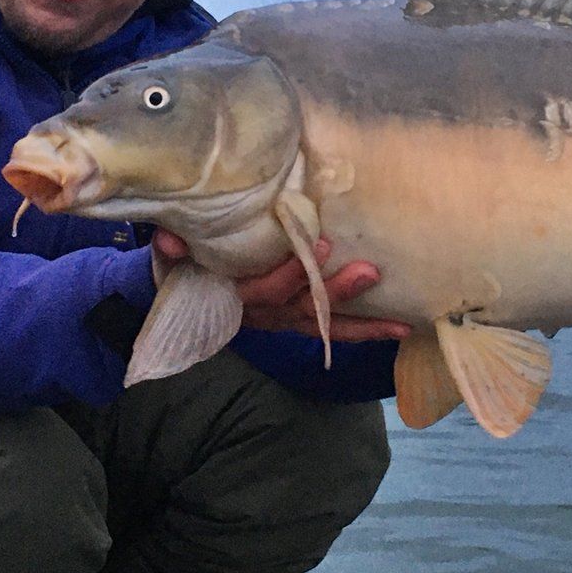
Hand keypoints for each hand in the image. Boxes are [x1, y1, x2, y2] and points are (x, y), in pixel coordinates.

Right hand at [152, 230, 411, 343]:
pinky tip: (400, 331)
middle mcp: (261, 312)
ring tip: (400, 322)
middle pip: (301, 307)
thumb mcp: (171, 250)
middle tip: (369, 272)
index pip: (264, 288)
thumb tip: (171, 239)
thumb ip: (171, 243)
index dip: (290, 273)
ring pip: (322, 325)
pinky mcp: (296, 321)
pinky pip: (332, 331)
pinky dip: (364, 332)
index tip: (319, 245)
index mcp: (233, 293)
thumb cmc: (182, 259)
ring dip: (361, 324)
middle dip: (335, 292)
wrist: (179, 289)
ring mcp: (281, 320)